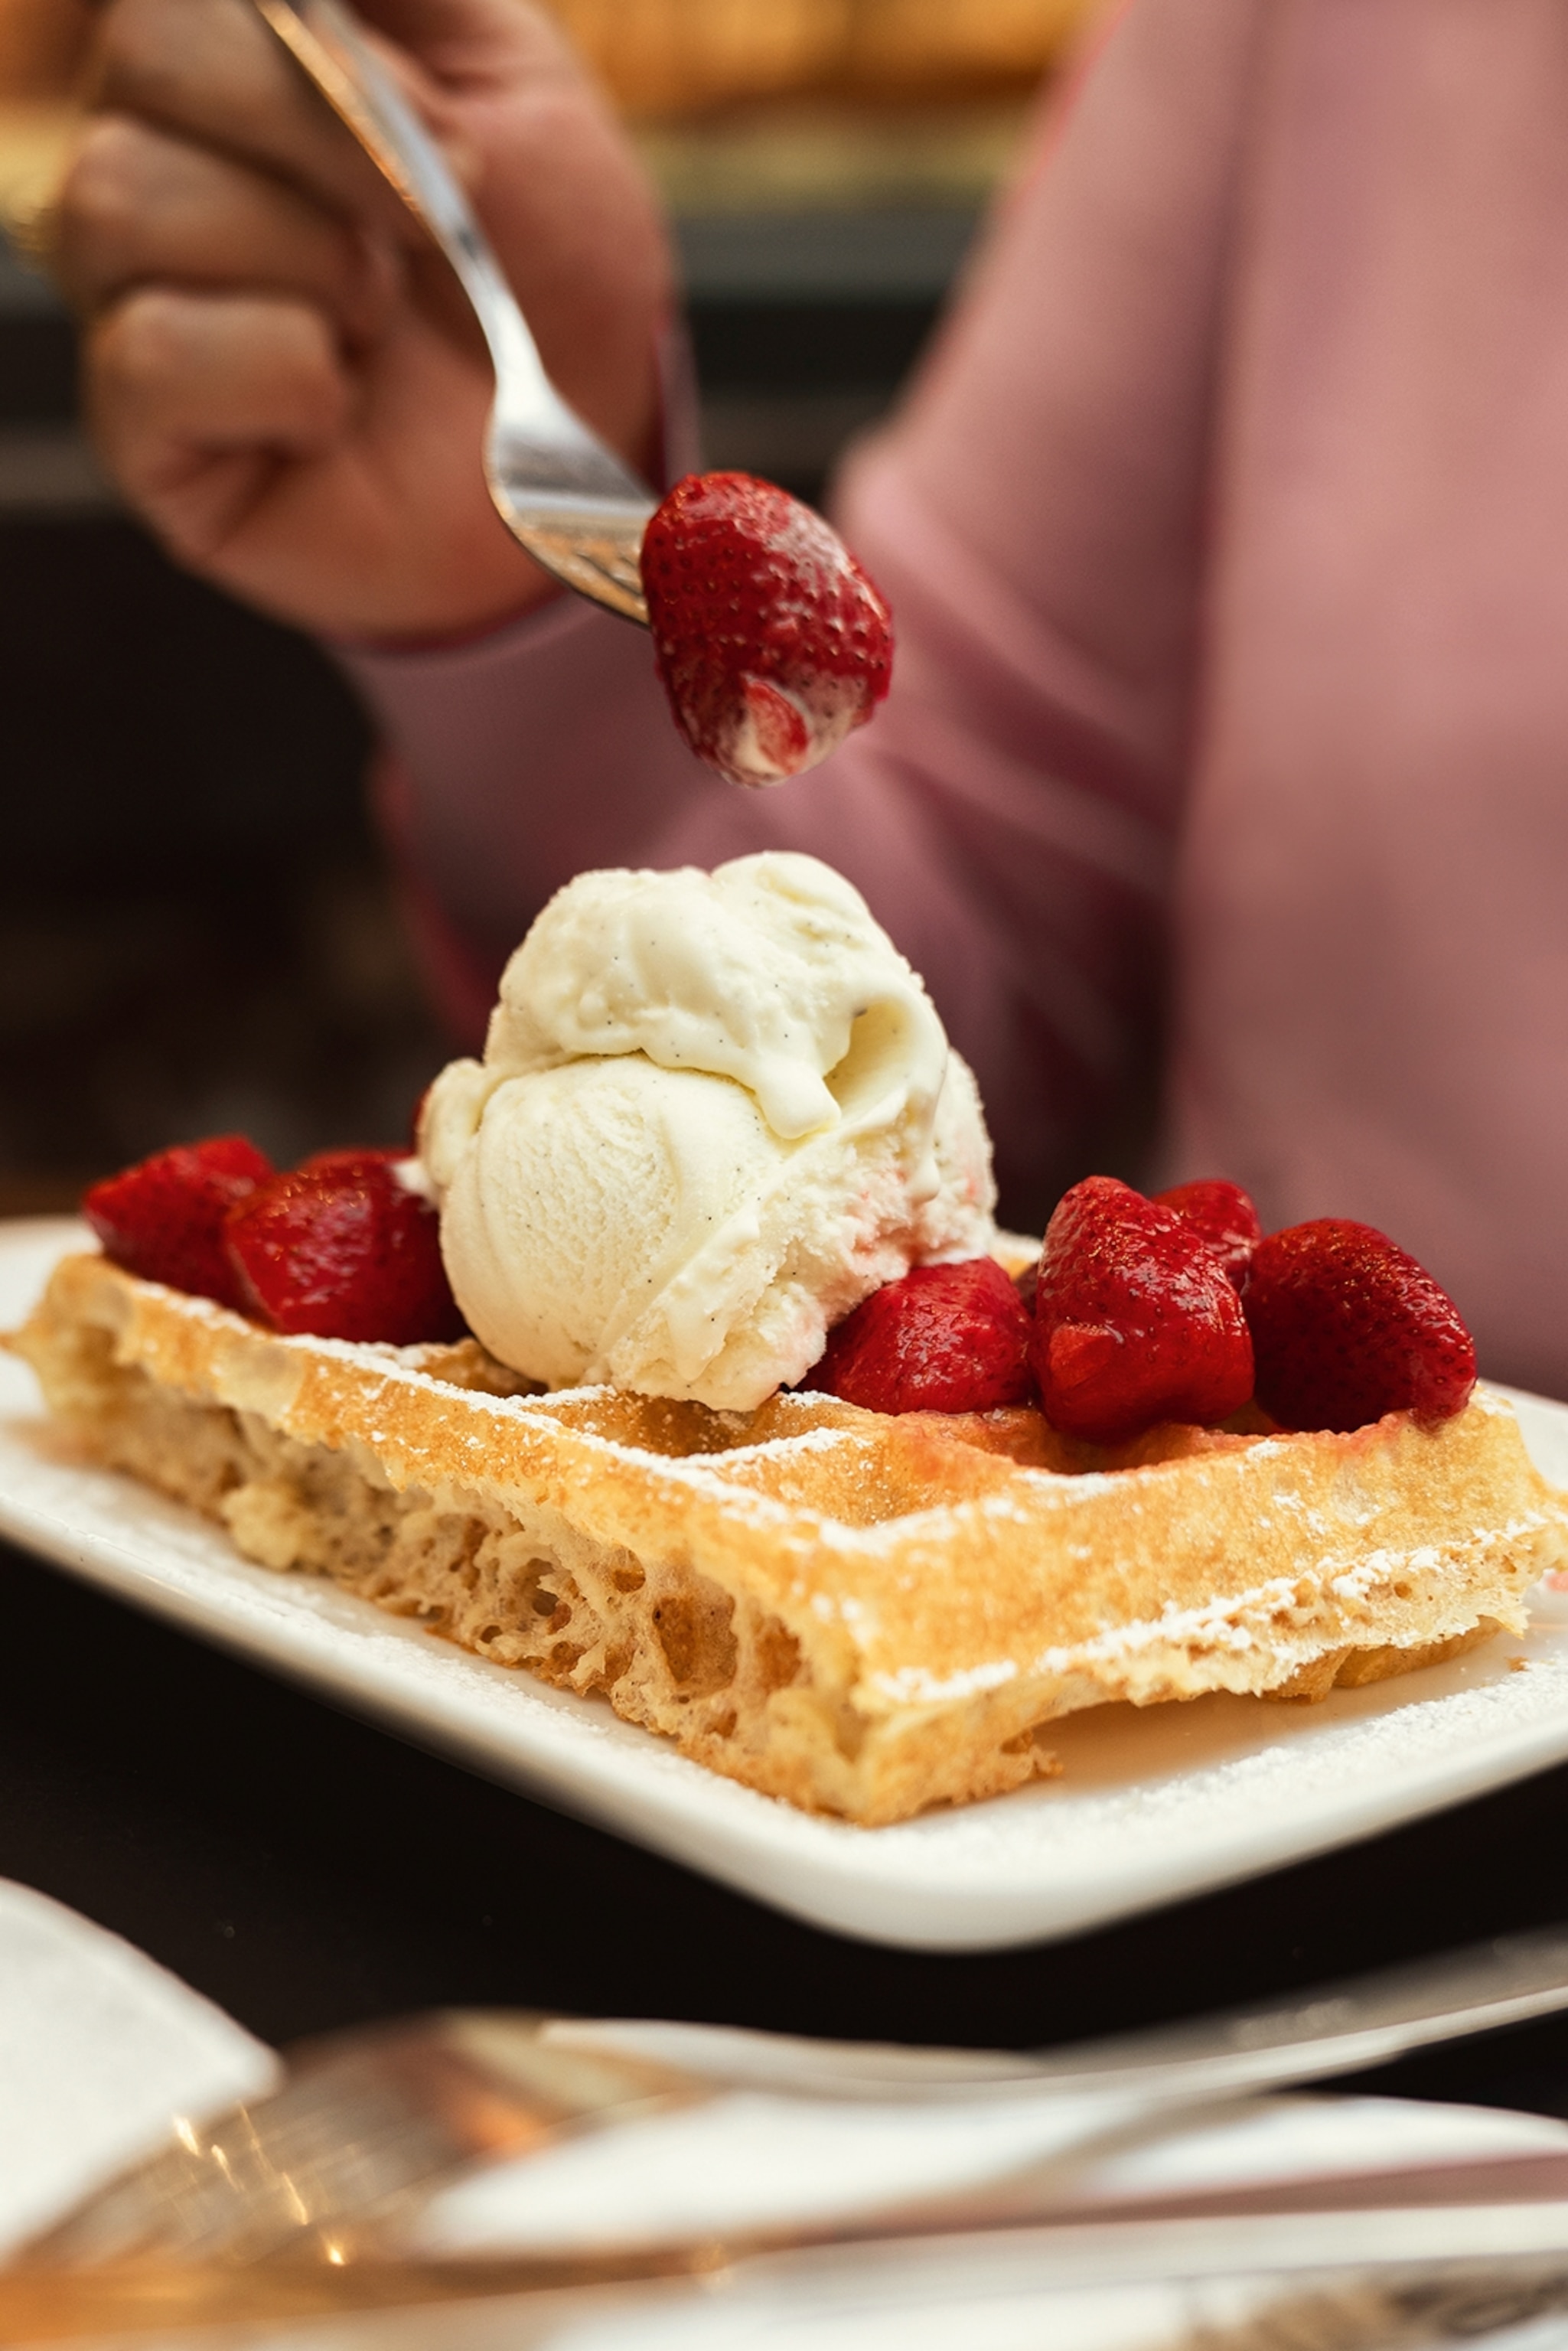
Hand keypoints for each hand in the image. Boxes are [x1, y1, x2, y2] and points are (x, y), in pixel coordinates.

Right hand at [54, 0, 674, 639]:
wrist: (590, 439)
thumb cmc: (546, 269)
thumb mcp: (505, 76)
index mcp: (230, 74)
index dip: (318, 53)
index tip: (450, 134)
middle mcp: (157, 168)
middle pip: (144, 63)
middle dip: (321, 139)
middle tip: (431, 233)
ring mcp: (135, 299)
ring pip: (122, 198)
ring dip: (305, 257)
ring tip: (380, 323)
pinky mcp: (144, 435)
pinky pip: (151, 354)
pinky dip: (279, 372)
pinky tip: (337, 409)